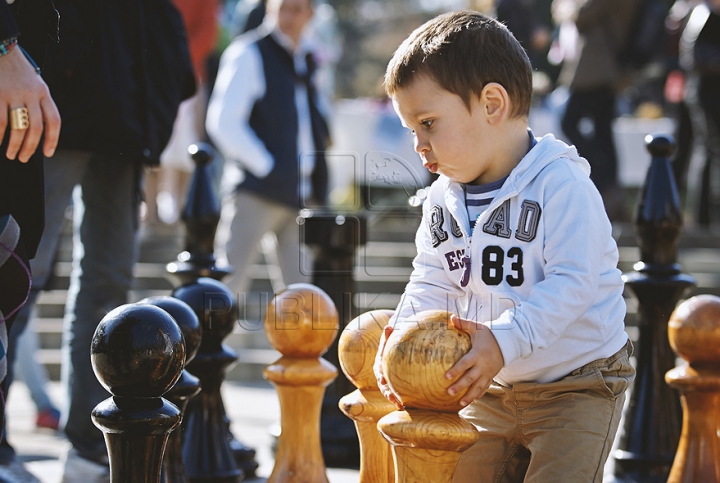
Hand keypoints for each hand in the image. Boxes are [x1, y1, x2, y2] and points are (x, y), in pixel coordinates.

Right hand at [0, 47, 60, 161]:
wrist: (0, 47)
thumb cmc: (17, 70)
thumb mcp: (35, 83)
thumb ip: (38, 102)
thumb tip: (38, 130)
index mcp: (44, 92)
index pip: (54, 120)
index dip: (53, 139)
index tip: (48, 154)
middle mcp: (31, 94)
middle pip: (36, 128)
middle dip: (31, 148)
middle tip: (24, 159)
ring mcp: (13, 94)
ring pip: (18, 127)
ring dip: (15, 145)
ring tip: (11, 155)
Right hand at [374, 325, 402, 409]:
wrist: (389, 359)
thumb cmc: (388, 349)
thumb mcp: (386, 342)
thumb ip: (387, 336)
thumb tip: (389, 325)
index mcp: (379, 367)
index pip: (379, 372)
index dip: (380, 376)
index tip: (383, 380)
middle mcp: (381, 378)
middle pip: (383, 387)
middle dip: (387, 393)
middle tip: (393, 397)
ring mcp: (387, 384)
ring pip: (388, 393)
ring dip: (393, 400)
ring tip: (400, 405)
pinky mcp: (394, 388)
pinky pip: (397, 395)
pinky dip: (401, 401)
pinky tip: (408, 406)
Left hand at [445, 314, 503, 406]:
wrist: (507, 344)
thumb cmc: (489, 335)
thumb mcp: (477, 328)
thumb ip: (464, 324)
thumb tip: (451, 317)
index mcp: (477, 354)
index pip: (465, 363)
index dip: (456, 370)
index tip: (446, 376)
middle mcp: (482, 365)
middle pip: (470, 378)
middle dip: (460, 386)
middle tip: (449, 392)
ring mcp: (488, 373)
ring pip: (478, 387)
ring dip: (469, 395)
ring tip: (460, 403)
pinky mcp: (491, 376)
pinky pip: (485, 387)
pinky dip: (479, 394)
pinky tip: (472, 401)